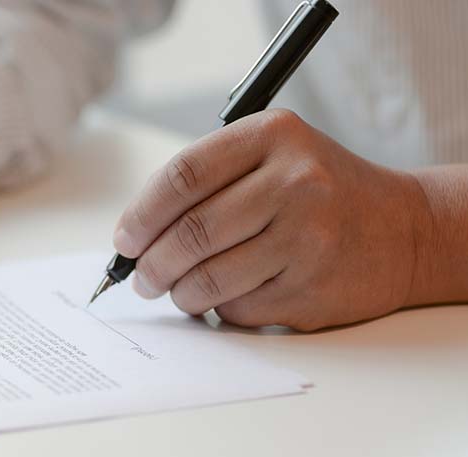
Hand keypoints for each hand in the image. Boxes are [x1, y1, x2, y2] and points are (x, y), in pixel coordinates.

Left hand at [113, 109, 432, 330]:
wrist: (403, 229)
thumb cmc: (317, 191)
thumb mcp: (271, 156)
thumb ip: (207, 180)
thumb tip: (134, 233)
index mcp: (273, 137)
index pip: (183, 176)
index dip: (141, 214)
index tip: (125, 239)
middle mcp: (295, 182)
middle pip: (191, 232)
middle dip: (151, 263)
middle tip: (141, 276)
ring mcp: (307, 238)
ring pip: (208, 278)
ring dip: (179, 292)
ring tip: (176, 290)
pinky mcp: (313, 288)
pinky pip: (238, 307)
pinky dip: (219, 308)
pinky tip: (227, 296)